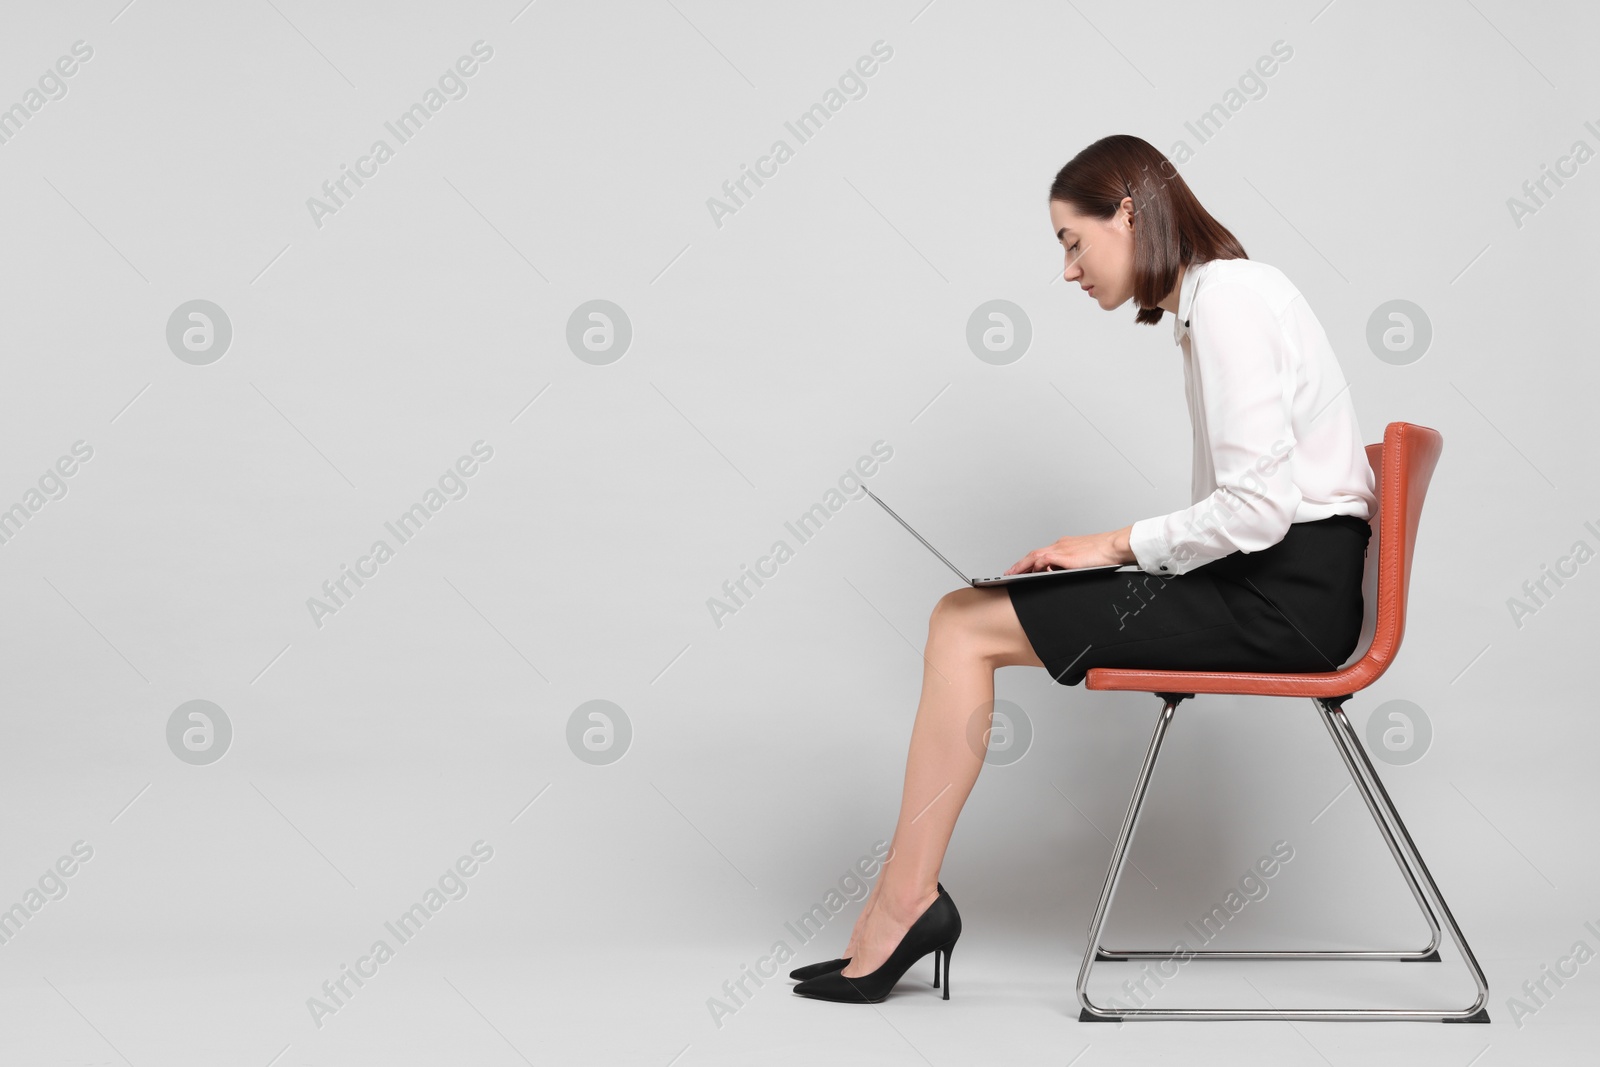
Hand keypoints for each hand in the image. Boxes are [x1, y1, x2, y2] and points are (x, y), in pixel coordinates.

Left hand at [1004, 525, 1133, 574]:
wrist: (1116, 546)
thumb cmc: (1106, 554)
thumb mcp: (1084, 560)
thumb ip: (1071, 566)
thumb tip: (1061, 574)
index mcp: (1066, 545)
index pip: (1042, 553)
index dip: (1029, 562)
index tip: (1021, 568)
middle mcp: (1061, 545)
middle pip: (1034, 554)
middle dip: (1020, 564)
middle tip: (1009, 573)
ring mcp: (1062, 549)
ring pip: (1035, 556)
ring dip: (1022, 566)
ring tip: (1012, 575)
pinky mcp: (1066, 556)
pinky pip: (1044, 559)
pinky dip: (1035, 566)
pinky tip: (1029, 573)